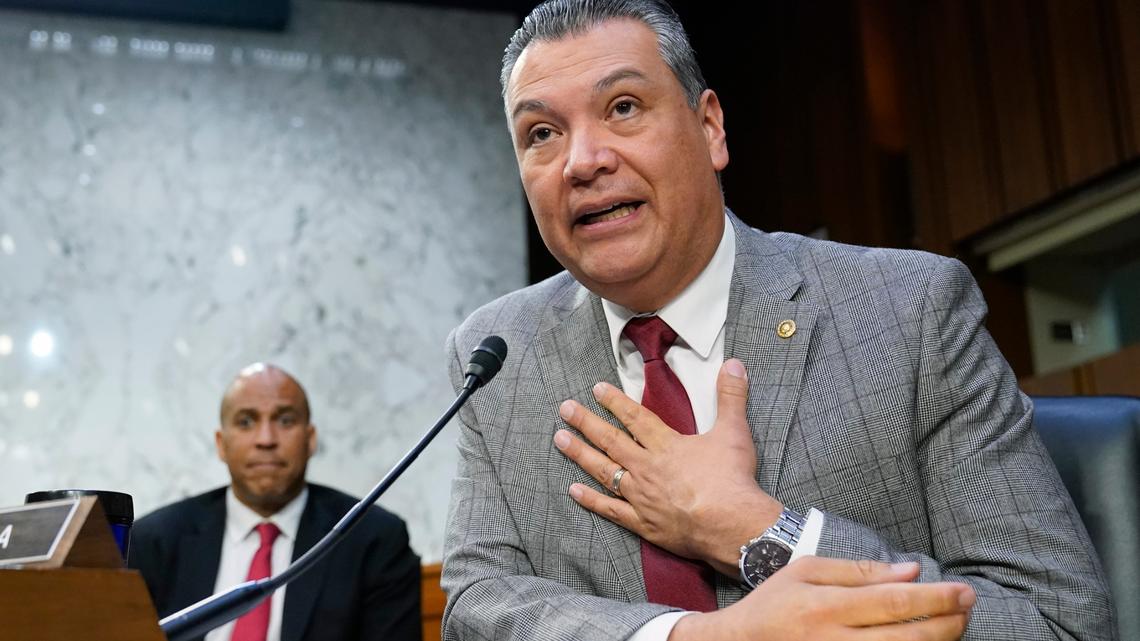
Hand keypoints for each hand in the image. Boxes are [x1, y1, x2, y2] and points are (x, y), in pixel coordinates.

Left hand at [554, 359, 780, 573]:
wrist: (732, 526)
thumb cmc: (732, 480)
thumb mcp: (735, 432)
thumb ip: (732, 396)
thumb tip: (734, 365)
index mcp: (666, 445)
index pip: (635, 418)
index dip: (615, 402)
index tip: (596, 389)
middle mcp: (647, 468)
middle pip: (611, 441)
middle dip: (586, 423)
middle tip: (564, 409)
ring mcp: (641, 497)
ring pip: (604, 471)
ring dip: (580, 454)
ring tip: (560, 440)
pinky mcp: (643, 523)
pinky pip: (611, 509)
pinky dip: (591, 500)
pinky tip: (573, 491)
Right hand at [670, 558, 974, 640]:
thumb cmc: (774, 605)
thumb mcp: (806, 572)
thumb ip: (858, 571)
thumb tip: (910, 569)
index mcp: (825, 607)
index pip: (892, 602)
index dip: (934, 598)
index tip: (963, 591)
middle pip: (907, 637)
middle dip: (947, 622)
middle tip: (968, 605)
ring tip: (955, 625)